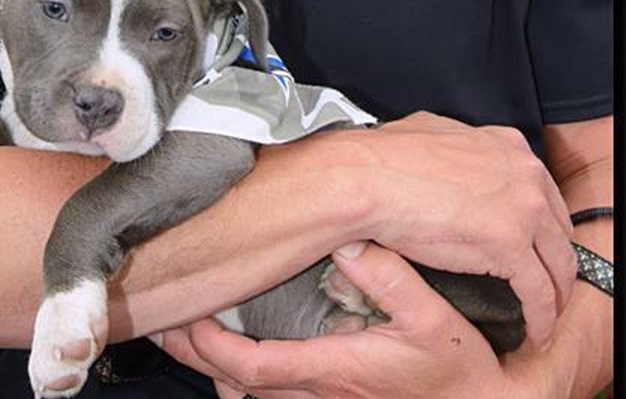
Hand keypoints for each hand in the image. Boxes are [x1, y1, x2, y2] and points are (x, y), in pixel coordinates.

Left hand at [155, 242, 543, 398]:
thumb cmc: (462, 368)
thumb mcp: (435, 319)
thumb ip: (392, 280)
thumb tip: (349, 241)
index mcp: (331, 370)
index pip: (246, 365)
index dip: (205, 342)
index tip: (186, 311)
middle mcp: (318, 393)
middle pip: (232, 381)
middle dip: (192, 351)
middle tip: (163, 317)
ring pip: (249, 393)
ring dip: (214, 364)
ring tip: (188, 327)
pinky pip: (272, 395)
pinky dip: (243, 375)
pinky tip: (233, 348)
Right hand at [342, 114, 572, 346]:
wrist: (362, 178)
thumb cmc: (381, 158)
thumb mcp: (430, 133)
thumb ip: (454, 148)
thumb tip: (443, 157)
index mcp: (506, 147)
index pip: (541, 192)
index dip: (539, 222)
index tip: (532, 241)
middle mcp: (524, 175)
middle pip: (557, 229)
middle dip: (553, 258)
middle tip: (544, 280)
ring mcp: (522, 211)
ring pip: (558, 263)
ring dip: (556, 293)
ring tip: (546, 313)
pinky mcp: (510, 248)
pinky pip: (538, 292)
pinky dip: (541, 317)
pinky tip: (535, 330)